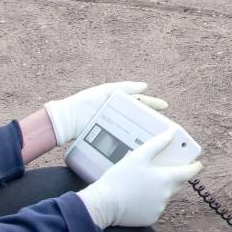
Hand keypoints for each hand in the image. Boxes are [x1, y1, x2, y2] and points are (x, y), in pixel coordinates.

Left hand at [44, 81, 166, 147]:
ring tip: (156, 136)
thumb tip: (144, 86)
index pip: (139, 101)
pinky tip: (140, 145)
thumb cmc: (84, 103)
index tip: (165, 107)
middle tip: (164, 125)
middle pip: (138, 115)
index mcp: (118, 101)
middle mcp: (117, 113)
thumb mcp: (104, 91)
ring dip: (144, 131)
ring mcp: (113, 125)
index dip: (152, 103)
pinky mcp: (108, 137)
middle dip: (151, 118)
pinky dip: (132, 140)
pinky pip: (123, 138)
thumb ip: (124, 87)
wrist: (67, 121)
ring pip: (133, 127)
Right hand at [77, 128, 202, 228]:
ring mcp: (159, 208)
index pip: (190, 172)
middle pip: (177, 183)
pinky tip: (137, 195)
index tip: (196, 163)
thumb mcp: (138, 156)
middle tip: (163, 168)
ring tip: (143, 181)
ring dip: (160, 188)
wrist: (103, 205)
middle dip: (173, 175)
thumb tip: (172, 133)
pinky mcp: (150, 218)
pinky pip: (155, 206)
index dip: (194, 166)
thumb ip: (158, 143)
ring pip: (165, 195)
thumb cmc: (120, 178)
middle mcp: (167, 195)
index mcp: (167, 179)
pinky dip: (150, 200)